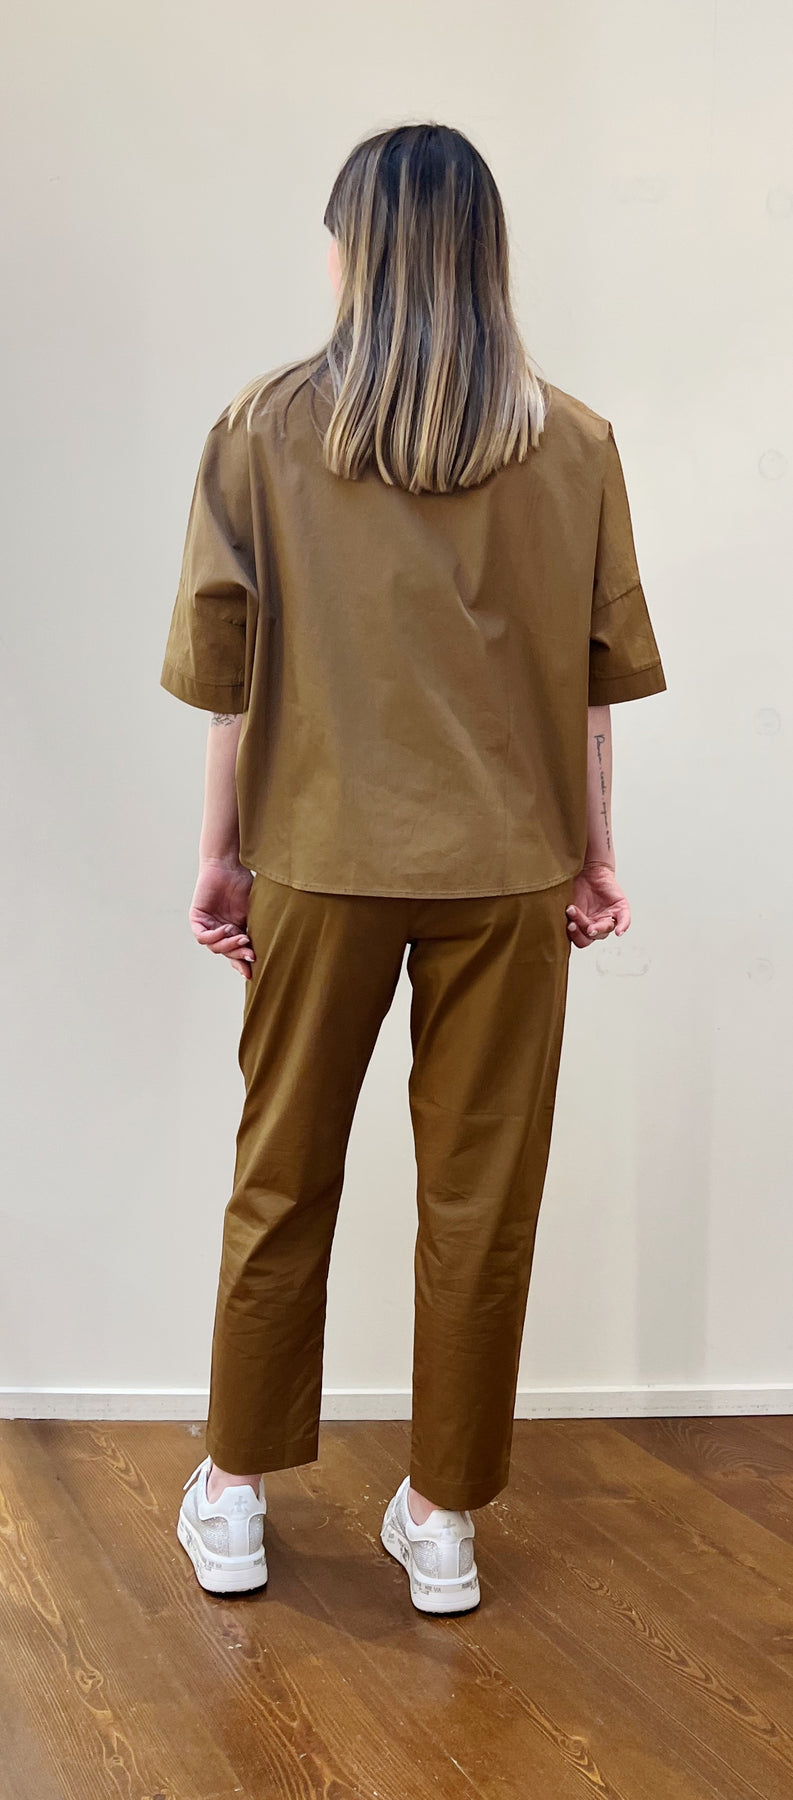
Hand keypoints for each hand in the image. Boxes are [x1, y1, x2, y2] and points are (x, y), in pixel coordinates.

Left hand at [188, 858, 255, 978]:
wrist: (230, 866)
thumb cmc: (244, 884)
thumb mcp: (254, 912)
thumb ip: (256, 930)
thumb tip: (265, 952)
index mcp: (234, 931)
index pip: (236, 954)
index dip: (242, 964)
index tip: (252, 973)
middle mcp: (220, 931)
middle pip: (226, 953)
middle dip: (238, 956)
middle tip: (251, 955)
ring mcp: (208, 925)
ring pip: (214, 947)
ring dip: (228, 946)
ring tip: (241, 938)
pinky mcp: (197, 918)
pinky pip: (202, 936)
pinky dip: (214, 937)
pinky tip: (225, 930)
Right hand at [566, 861, 629, 948]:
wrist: (585, 867)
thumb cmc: (572, 884)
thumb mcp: (562, 902)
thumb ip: (559, 916)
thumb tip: (548, 925)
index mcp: (584, 926)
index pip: (581, 940)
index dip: (575, 936)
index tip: (568, 925)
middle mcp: (597, 924)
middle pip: (591, 936)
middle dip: (582, 931)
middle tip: (573, 923)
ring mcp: (609, 917)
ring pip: (605, 930)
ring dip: (595, 927)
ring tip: (586, 919)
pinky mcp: (620, 908)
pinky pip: (624, 920)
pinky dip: (622, 926)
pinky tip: (619, 932)